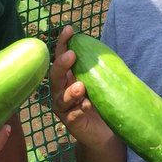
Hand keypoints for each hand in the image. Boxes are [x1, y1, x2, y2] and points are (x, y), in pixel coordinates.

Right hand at [49, 25, 115, 148]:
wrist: (105, 130)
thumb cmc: (100, 101)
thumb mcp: (99, 80)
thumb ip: (96, 67)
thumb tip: (100, 48)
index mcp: (68, 76)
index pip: (62, 56)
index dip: (63, 43)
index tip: (69, 30)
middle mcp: (61, 90)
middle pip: (56, 75)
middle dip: (61, 64)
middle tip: (71, 55)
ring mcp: (64, 107)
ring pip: (61, 97)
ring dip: (70, 91)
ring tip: (80, 86)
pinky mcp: (70, 122)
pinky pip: (72, 115)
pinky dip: (79, 109)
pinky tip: (87, 106)